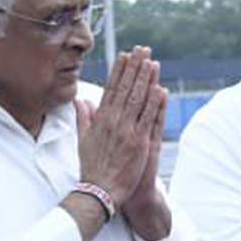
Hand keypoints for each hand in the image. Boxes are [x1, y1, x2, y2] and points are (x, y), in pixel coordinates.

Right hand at [77, 47, 166, 212]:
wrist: (99, 191)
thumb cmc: (91, 168)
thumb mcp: (83, 140)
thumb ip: (83, 119)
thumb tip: (81, 101)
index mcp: (101, 120)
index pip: (111, 89)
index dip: (119, 71)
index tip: (124, 55)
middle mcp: (113, 122)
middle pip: (126, 89)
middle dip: (134, 67)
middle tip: (142, 50)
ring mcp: (127, 131)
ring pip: (137, 99)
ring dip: (145, 79)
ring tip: (151, 61)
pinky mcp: (139, 142)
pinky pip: (148, 118)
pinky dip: (154, 102)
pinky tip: (159, 88)